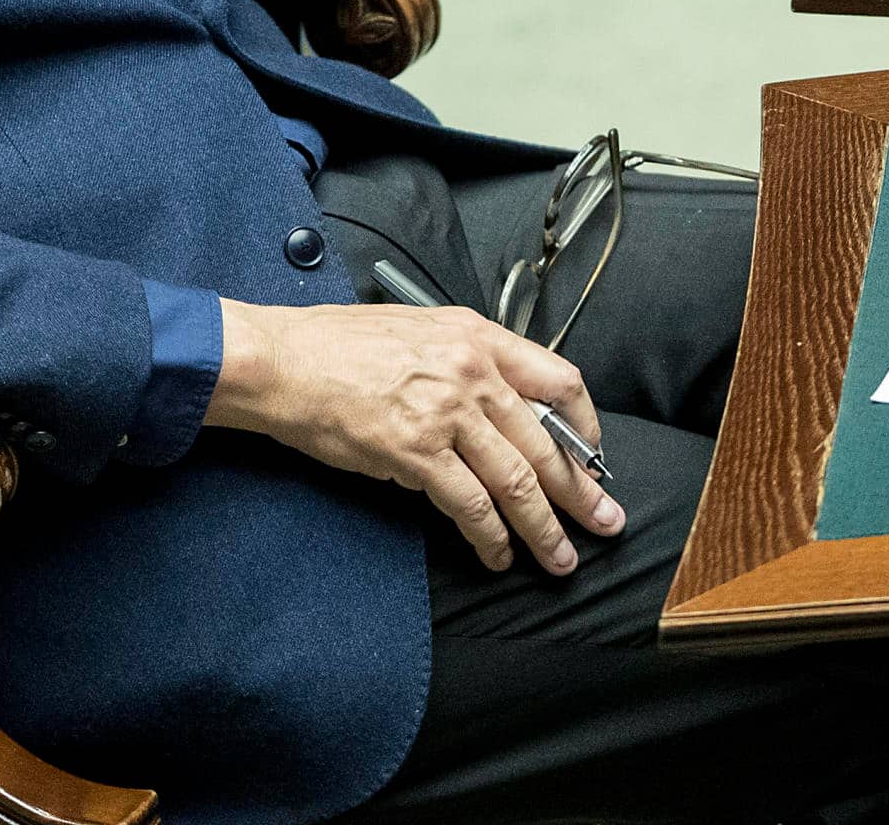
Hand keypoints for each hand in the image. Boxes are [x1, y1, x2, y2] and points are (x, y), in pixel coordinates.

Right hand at [207, 300, 624, 575]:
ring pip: (517, 482)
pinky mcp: (416, 453)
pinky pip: (470, 504)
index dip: (584, 427)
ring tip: (559, 558)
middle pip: (546, 443)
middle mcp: (472, 371)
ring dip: (543, 528)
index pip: (559, 381)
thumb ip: (466, 362)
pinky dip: (488, 537)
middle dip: (580, 493)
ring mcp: (447, 413)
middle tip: (604, 522)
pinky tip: (496, 555)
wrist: (284, 361)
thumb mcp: (419, 331)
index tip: (592, 457)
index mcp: (478, 336)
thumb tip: (502, 408)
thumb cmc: (337, 345)